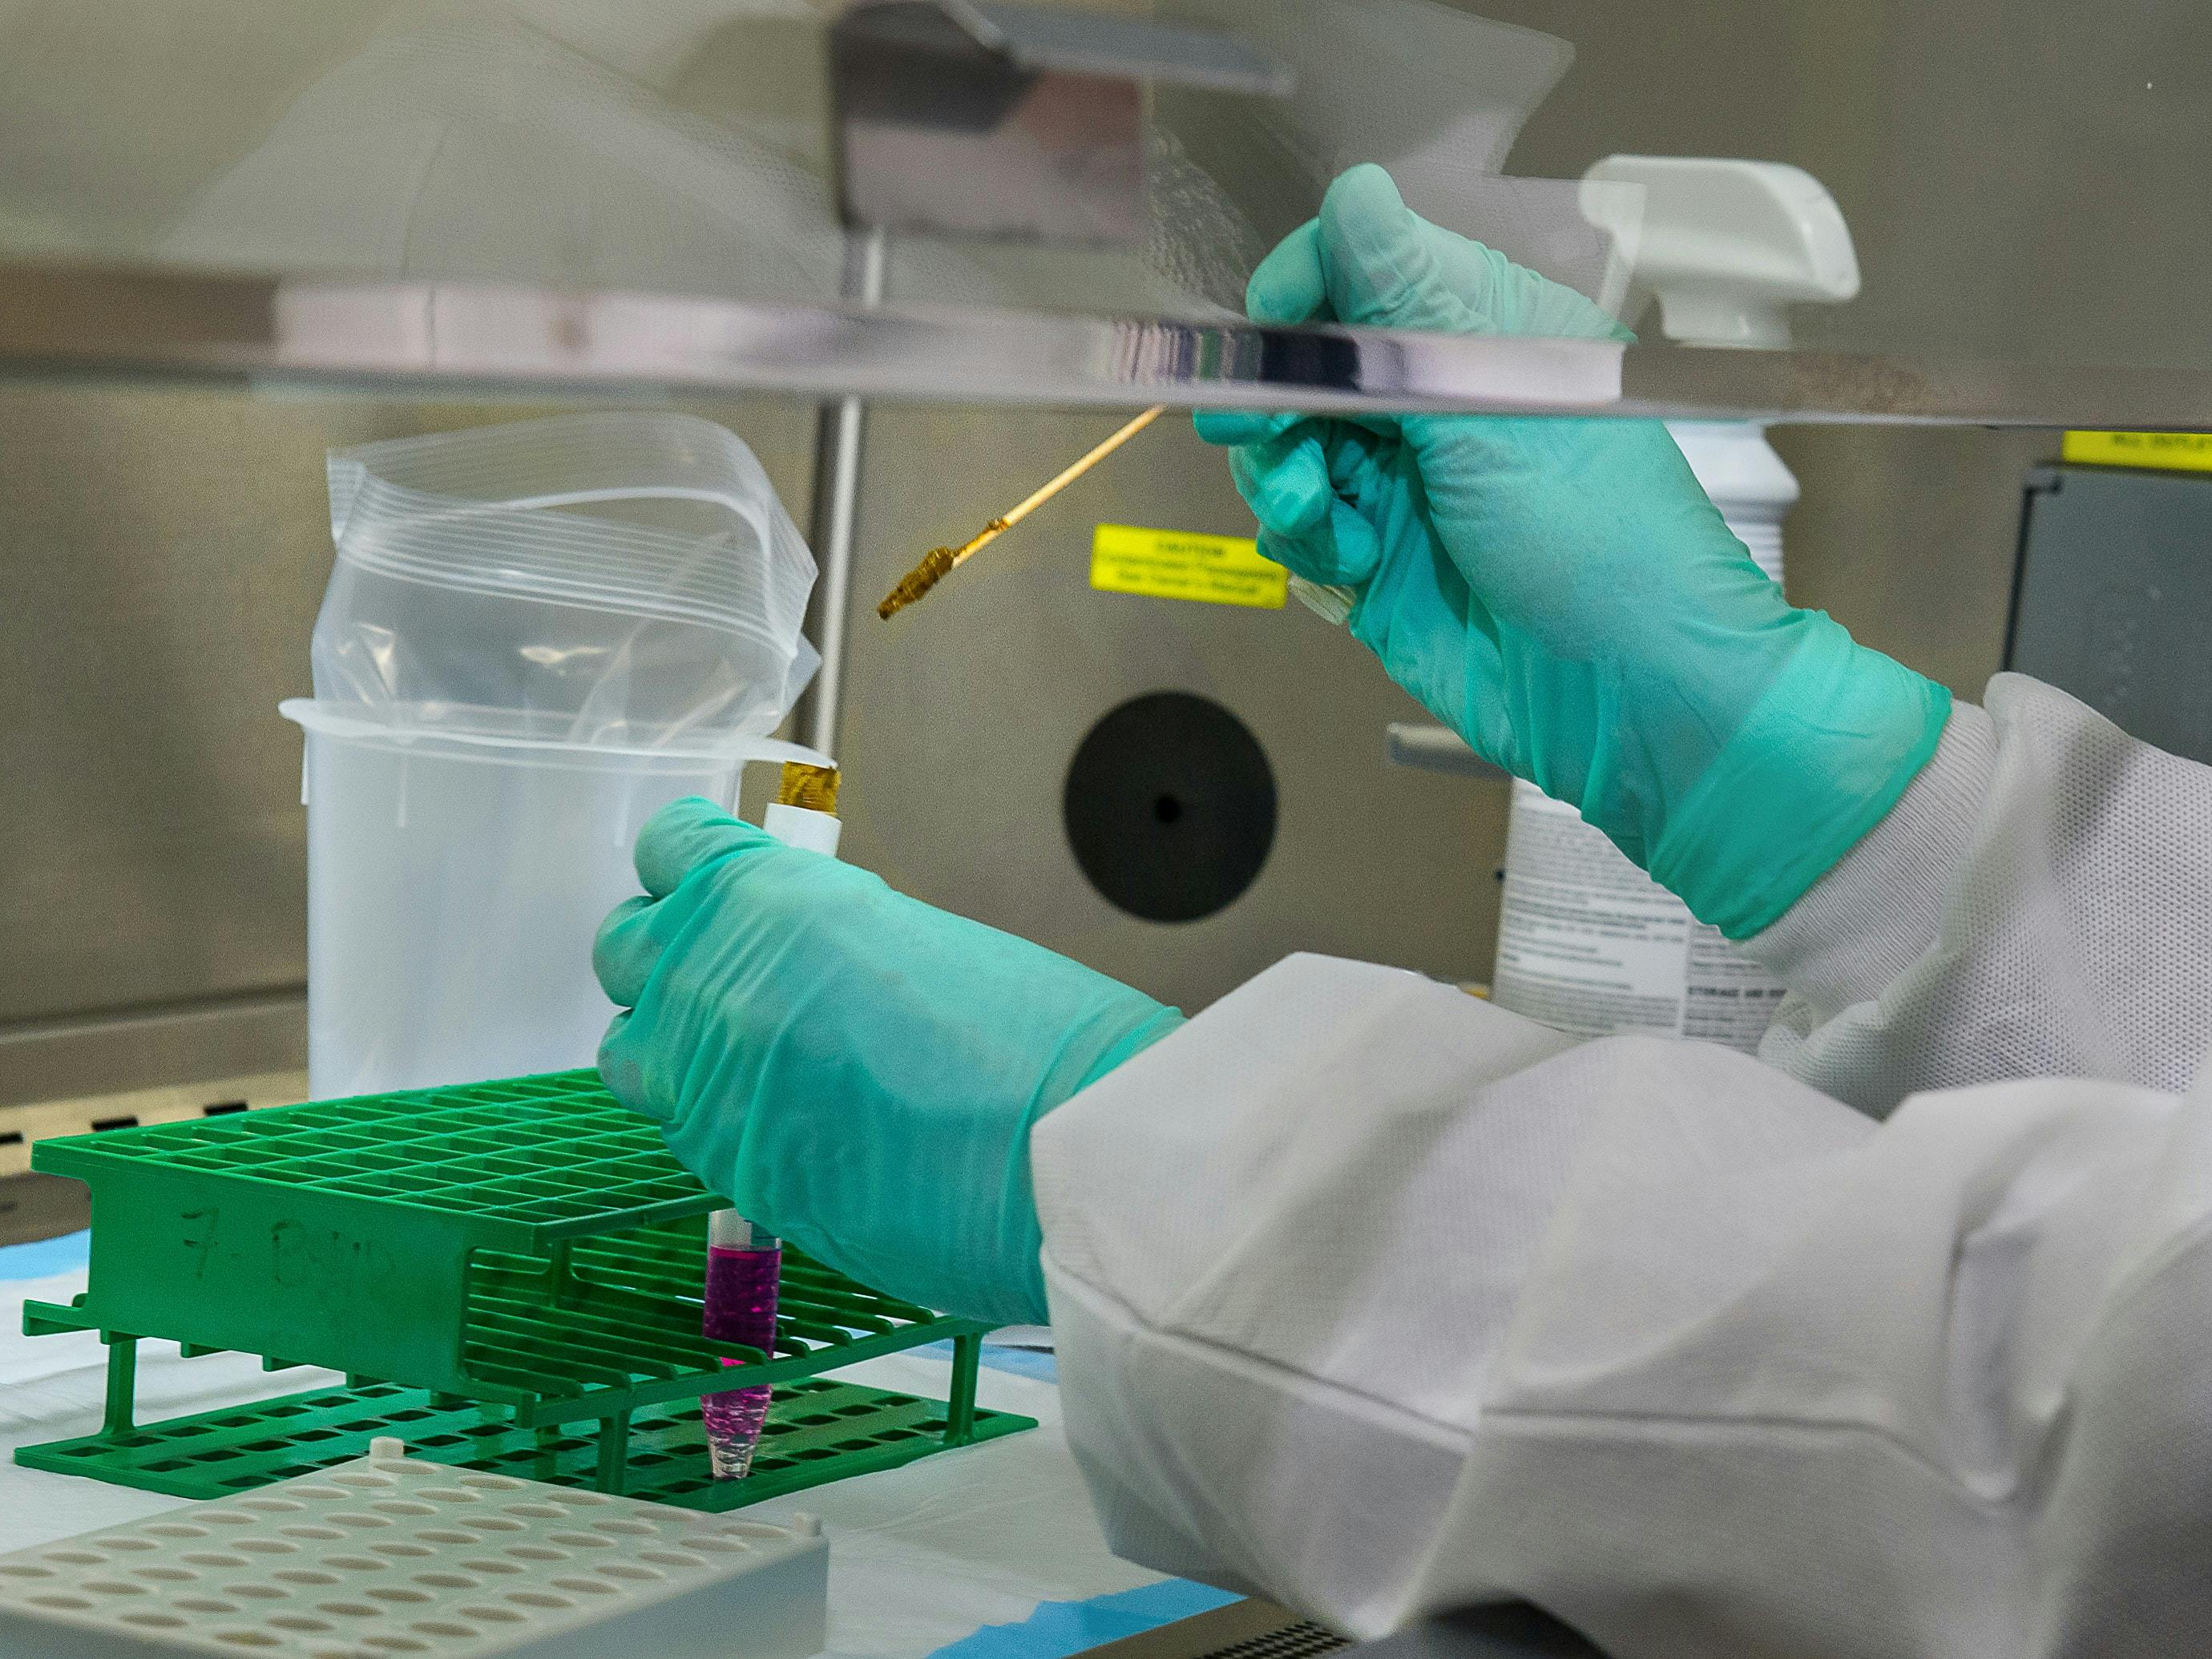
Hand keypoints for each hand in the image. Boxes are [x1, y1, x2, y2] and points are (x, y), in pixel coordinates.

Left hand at [593, 799, 1182, 1323]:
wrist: (1054, 1152)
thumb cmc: (1025, 1032)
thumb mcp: (905, 932)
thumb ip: (816, 934)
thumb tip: (792, 955)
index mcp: (762, 898)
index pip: (668, 850)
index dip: (692, 868)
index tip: (715, 884)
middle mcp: (709, 983)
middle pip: (625, 950)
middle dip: (672, 956)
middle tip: (734, 975)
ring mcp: (704, 1087)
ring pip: (631, 1053)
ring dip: (673, 1046)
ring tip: (751, 1058)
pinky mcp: (728, 1174)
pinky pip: (686, 1131)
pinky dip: (723, 1121)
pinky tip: (795, 1122)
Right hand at [1199, 165, 1948, 938]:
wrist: (1626, 692)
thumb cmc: (1594, 537)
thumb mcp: (1494, 404)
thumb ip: (1407, 303)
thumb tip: (1353, 192)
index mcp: (1481, 337)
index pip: (1363, 271)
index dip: (1303, 288)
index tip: (1265, 328)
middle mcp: (1436, 404)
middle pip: (1306, 366)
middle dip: (1274, 397)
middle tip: (1261, 433)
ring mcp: (1403, 487)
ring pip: (1291, 450)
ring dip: (1286, 476)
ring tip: (1323, 513)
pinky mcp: (1377, 565)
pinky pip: (1300, 531)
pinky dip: (1307, 541)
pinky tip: (1349, 562)